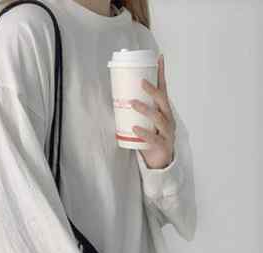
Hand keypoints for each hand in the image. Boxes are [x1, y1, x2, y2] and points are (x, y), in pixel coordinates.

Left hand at [130, 54, 176, 169]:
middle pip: (163, 101)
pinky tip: (135, 128)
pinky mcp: (163, 145)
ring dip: (145, 109)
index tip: (159, 58)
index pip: (164, 90)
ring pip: (159, 118)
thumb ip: (136, 111)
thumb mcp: (145, 122)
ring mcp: (167, 132)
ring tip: (133, 103)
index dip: (162, 74)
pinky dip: (144, 133)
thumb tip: (117, 96)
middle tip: (141, 82)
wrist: (160, 162)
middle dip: (153, 90)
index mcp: (164, 111)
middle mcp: (168, 119)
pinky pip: (153, 138)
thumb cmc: (151, 139)